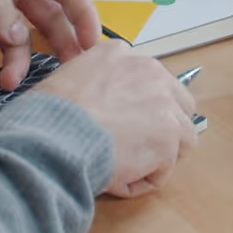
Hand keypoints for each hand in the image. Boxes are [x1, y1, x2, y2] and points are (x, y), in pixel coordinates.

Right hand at [36, 41, 197, 197]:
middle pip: (178, 103)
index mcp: (121, 53)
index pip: (149, 80)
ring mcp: (164, 102)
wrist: (55, 133)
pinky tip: (119, 174)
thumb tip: (103, 105)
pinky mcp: (170, 135)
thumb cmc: (50, 113)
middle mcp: (149, 70)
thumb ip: (97, 82)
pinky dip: (146, 179)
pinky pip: (165, 169)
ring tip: (125, 163)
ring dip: (158, 154)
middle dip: (162, 126)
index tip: (124, 122)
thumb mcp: (71, 77)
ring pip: (181, 136)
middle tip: (135, 146)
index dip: (139, 106)